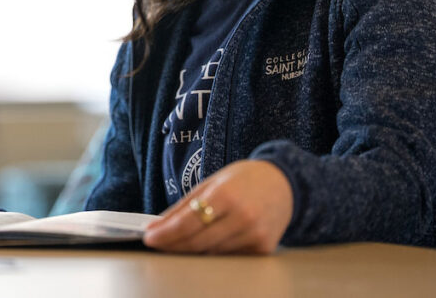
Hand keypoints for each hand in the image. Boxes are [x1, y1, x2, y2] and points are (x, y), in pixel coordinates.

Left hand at [142, 160, 292, 253]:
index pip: (188, 222)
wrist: (285, 183)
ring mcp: (255, 235)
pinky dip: (214, 251)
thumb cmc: (245, 180)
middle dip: (173, 245)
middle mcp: (243, 217)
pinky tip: (207, 243)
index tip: (149, 237)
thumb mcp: (212, 183)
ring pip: (212, 252)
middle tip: (157, 243)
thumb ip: (185, 205)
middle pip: (198, 242)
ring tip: (178, 243)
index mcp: (227, 195)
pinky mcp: (263, 248)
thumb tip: (158, 225)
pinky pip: (229, 256)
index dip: (166, 233)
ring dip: (191, 250)